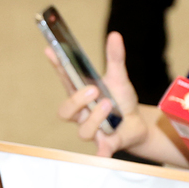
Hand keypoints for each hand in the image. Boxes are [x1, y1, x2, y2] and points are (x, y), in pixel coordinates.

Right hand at [51, 32, 147, 157]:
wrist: (137, 124)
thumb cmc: (121, 101)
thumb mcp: (119, 77)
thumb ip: (115, 58)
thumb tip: (115, 35)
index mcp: (81, 94)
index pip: (64, 80)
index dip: (56, 66)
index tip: (51, 50)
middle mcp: (82, 114)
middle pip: (65, 111)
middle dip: (76, 100)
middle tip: (93, 90)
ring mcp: (93, 129)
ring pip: (82, 130)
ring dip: (94, 118)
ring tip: (107, 106)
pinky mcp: (107, 143)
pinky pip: (100, 151)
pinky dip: (101, 152)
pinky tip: (105, 149)